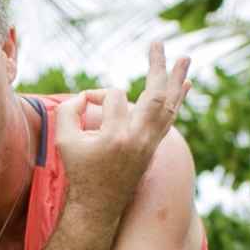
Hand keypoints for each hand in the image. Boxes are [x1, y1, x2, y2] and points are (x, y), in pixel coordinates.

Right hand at [54, 41, 190, 217]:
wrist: (98, 206)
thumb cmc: (80, 173)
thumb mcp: (64, 141)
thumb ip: (69, 111)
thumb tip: (88, 96)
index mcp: (117, 138)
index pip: (114, 97)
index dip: (97, 95)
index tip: (85, 105)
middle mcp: (139, 140)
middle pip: (155, 95)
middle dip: (157, 66)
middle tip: (158, 42)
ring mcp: (150, 145)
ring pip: (168, 106)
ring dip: (177, 80)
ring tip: (186, 58)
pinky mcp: (153, 148)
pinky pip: (169, 119)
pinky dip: (176, 100)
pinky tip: (186, 85)